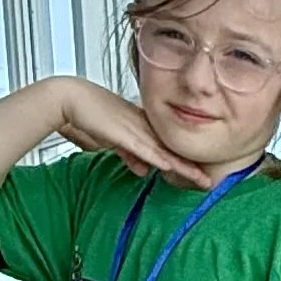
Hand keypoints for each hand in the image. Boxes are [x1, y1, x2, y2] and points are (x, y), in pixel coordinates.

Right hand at [51, 78, 211, 189]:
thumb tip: (142, 170)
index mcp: (144, 126)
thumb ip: (130, 154)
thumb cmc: (91, 116)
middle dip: (192, 167)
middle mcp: (144, 127)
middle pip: (173, 150)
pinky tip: (170, 167)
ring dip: (183, 167)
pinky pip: (143, 148)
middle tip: (208, 181)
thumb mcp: (115, 140)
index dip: (185, 161)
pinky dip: (157, 158)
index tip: (199, 174)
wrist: (72, 99)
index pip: (169, 147)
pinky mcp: (123, 132)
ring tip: (201, 180)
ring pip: (164, 152)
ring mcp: (136, 129)